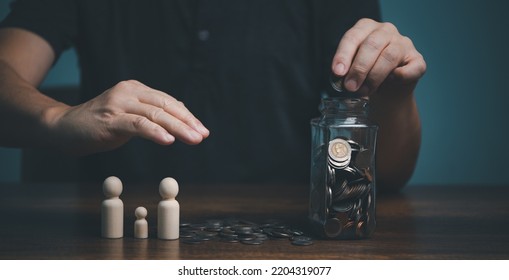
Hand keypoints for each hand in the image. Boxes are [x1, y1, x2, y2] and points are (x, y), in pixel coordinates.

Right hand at [43, 80, 208, 154]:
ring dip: (178, 127)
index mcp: (135, 89)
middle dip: (187, 121)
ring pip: (155, 114)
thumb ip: (150, 116)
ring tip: (193, 139)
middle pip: (165, 105)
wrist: (63, 128)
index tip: (202, 129)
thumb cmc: (99, 124)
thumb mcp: (129, 116)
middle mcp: (128, 92)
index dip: (187, 115)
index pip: (168, 101)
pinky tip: (168, 140)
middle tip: (202, 135)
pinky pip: (138, 124)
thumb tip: (178, 120)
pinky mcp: (110, 119)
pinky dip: (155, 132)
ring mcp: (118, 104)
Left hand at [332, 18, 425, 95]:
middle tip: (350, 87)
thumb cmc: (366, 75)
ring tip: (364, 91)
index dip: (344, 55)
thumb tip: (341, 78)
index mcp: (366, 28)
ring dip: (374, 77)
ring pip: (389, 56)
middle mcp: (386, 31)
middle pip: (371, 45)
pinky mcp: (417, 60)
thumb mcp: (352, 69)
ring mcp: (404, 44)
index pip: (353, 37)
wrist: (387, 92)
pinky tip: (391, 82)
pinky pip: (412, 67)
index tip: (338, 72)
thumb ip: (347, 70)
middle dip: (359, 69)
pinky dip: (401, 76)